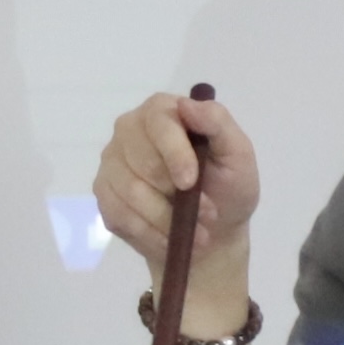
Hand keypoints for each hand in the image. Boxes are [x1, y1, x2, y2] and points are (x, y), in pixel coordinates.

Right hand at [93, 89, 259, 318]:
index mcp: (163, 111)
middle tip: (207, 214)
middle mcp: (130, 129)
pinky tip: (170, 240)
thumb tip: (187, 104)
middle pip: (141, 160)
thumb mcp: (238, 154)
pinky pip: (120, 216)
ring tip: (196, 233)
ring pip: (130, 193)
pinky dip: (150, 234)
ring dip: (166, 220)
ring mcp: (113, 162)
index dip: (173, 152)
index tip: (190, 182)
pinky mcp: (104, 194)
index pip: (158, 121)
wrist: (212, 231)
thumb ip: (218, 124)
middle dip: (176, 195)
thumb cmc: (228, 187)